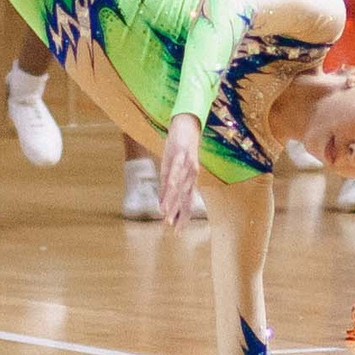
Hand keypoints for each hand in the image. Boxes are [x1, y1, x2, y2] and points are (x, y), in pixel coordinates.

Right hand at [159, 112, 203, 226]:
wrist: (187, 122)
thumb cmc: (180, 146)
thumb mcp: (172, 166)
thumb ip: (167, 184)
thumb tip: (162, 202)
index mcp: (190, 178)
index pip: (187, 201)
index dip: (183, 216)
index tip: (178, 231)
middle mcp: (192, 174)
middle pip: (185, 198)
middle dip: (179, 215)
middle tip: (174, 230)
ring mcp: (188, 165)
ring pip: (179, 189)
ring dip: (172, 204)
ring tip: (166, 217)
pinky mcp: (182, 155)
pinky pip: (174, 173)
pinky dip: (170, 186)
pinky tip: (167, 193)